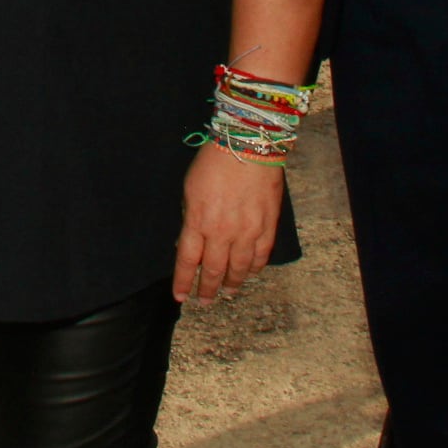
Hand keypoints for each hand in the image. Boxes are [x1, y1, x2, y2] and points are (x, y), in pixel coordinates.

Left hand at [172, 143, 284, 305]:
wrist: (247, 146)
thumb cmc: (212, 163)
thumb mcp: (189, 190)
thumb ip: (190, 219)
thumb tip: (188, 242)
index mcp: (198, 222)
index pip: (187, 261)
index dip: (183, 282)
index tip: (181, 296)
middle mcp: (222, 232)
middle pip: (213, 270)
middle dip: (207, 290)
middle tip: (205, 302)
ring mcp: (247, 231)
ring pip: (239, 268)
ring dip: (232, 284)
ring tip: (227, 293)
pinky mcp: (267, 226)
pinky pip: (261, 255)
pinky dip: (254, 268)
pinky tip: (250, 273)